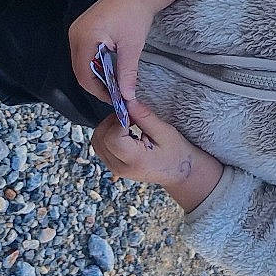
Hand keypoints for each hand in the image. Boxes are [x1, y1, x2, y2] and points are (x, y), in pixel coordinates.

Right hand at [68, 0, 185, 105]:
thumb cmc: (135, 15)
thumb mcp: (132, 46)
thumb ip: (127, 73)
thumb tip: (127, 96)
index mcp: (85, 37)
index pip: (83, 74)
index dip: (97, 90)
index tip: (113, 98)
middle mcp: (75, 34)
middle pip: (79, 70)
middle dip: (95, 84)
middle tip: (114, 92)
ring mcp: (76, 30)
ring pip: (80, 63)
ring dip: (94, 74)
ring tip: (113, 81)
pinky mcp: (81, 28)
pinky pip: (83, 53)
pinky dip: (93, 63)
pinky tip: (108, 66)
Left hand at [89, 96, 220, 211]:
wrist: (179, 173)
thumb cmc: (177, 153)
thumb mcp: (166, 133)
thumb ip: (145, 117)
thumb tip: (129, 102)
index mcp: (135, 161)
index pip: (113, 138)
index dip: (119, 120)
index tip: (132, 114)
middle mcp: (120, 168)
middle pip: (100, 138)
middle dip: (112, 121)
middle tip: (130, 116)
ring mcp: (114, 168)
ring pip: (97, 141)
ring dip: (108, 127)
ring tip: (128, 124)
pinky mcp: (112, 166)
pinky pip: (100, 146)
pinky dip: (107, 134)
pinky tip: (124, 131)